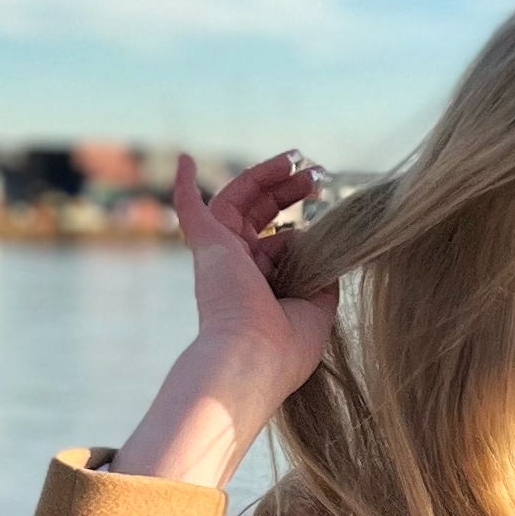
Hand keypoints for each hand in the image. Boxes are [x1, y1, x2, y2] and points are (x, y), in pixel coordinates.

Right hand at [112, 150, 337, 481]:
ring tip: (295, 158)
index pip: (279, 244)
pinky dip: (185, 185)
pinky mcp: (208, 246)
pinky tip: (185, 159)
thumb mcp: (317, 310)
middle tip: (316, 175)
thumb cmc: (285, 347)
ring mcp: (220, 256)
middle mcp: (237, 269)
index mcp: (261, 286)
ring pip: (238, 203)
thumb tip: (329, 255)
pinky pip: (190, 209)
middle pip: (260, 216)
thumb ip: (322, 282)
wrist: (252, 357)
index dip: (301, 226)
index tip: (326, 207)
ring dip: (264, 177)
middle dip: (287, 192)